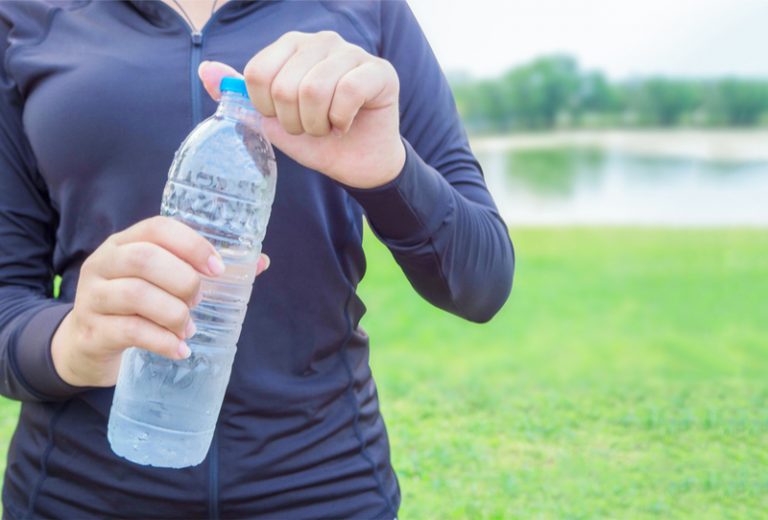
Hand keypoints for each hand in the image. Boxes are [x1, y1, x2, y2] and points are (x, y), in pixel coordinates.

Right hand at [51, 216, 269, 387]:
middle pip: (144, 259)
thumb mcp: (161, 281)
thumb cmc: (137, 305)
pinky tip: (180, 349)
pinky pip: (130, 331)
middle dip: (183, 281)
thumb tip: (260, 262)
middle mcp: (104, 263)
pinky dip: (162, 341)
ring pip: (136, 295)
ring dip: (174, 313)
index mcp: (126, 242)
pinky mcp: (91, 331)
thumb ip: (205, 270)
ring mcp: (93, 297)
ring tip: (189, 328)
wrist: (87, 343)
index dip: (191, 245)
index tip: (217, 269)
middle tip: (199, 301)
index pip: (157, 228)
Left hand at [198, 31, 405, 188]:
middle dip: (294, 122)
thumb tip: (206, 71)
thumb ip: (241, 96)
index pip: (258, 73)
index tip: (284, 118)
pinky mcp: (379, 71)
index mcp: (292, 46)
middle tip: (310, 128)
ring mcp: (353, 52)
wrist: (357, 163)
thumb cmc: (316, 139)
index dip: (266, 108)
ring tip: (327, 128)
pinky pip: (347, 93)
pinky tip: (346, 124)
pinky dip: (341, 121)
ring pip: (315, 90)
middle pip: (284, 85)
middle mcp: (321, 41)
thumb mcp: (272, 121)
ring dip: (318, 124)